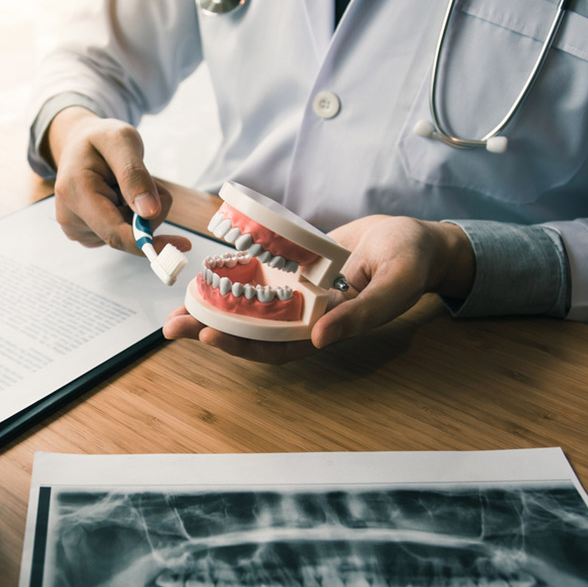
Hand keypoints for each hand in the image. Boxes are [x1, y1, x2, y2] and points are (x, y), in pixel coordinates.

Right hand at [47, 106, 188, 254]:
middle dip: (148, 213)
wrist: (77, 145)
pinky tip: (116, 197)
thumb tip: (150, 213)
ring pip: (127, 235)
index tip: (182, 245)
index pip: (115, 232)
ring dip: (138, 213)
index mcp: (76, 192)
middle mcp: (70, 217)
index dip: (150, 242)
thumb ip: (135, 176)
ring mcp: (76, 229)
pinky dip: (128, 218)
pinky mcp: (85, 235)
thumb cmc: (100, 139)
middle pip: (127, 234)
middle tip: (148, 180)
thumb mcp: (122, 141)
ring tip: (122, 184)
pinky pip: (120, 235)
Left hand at [163, 216, 474, 362]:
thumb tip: (322, 338)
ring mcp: (295, 293)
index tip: (208, 336)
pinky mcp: (291, 269)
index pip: (276, 347)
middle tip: (171, 326)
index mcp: (327, 328)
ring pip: (247, 308)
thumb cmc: (412, 261)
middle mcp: (304, 316)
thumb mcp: (396, 284)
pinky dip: (229, 278)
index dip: (242, 347)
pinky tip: (202, 275)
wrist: (415, 239)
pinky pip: (255, 277)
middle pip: (251, 331)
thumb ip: (364, 312)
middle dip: (211, 330)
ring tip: (175, 308)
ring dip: (212, 309)